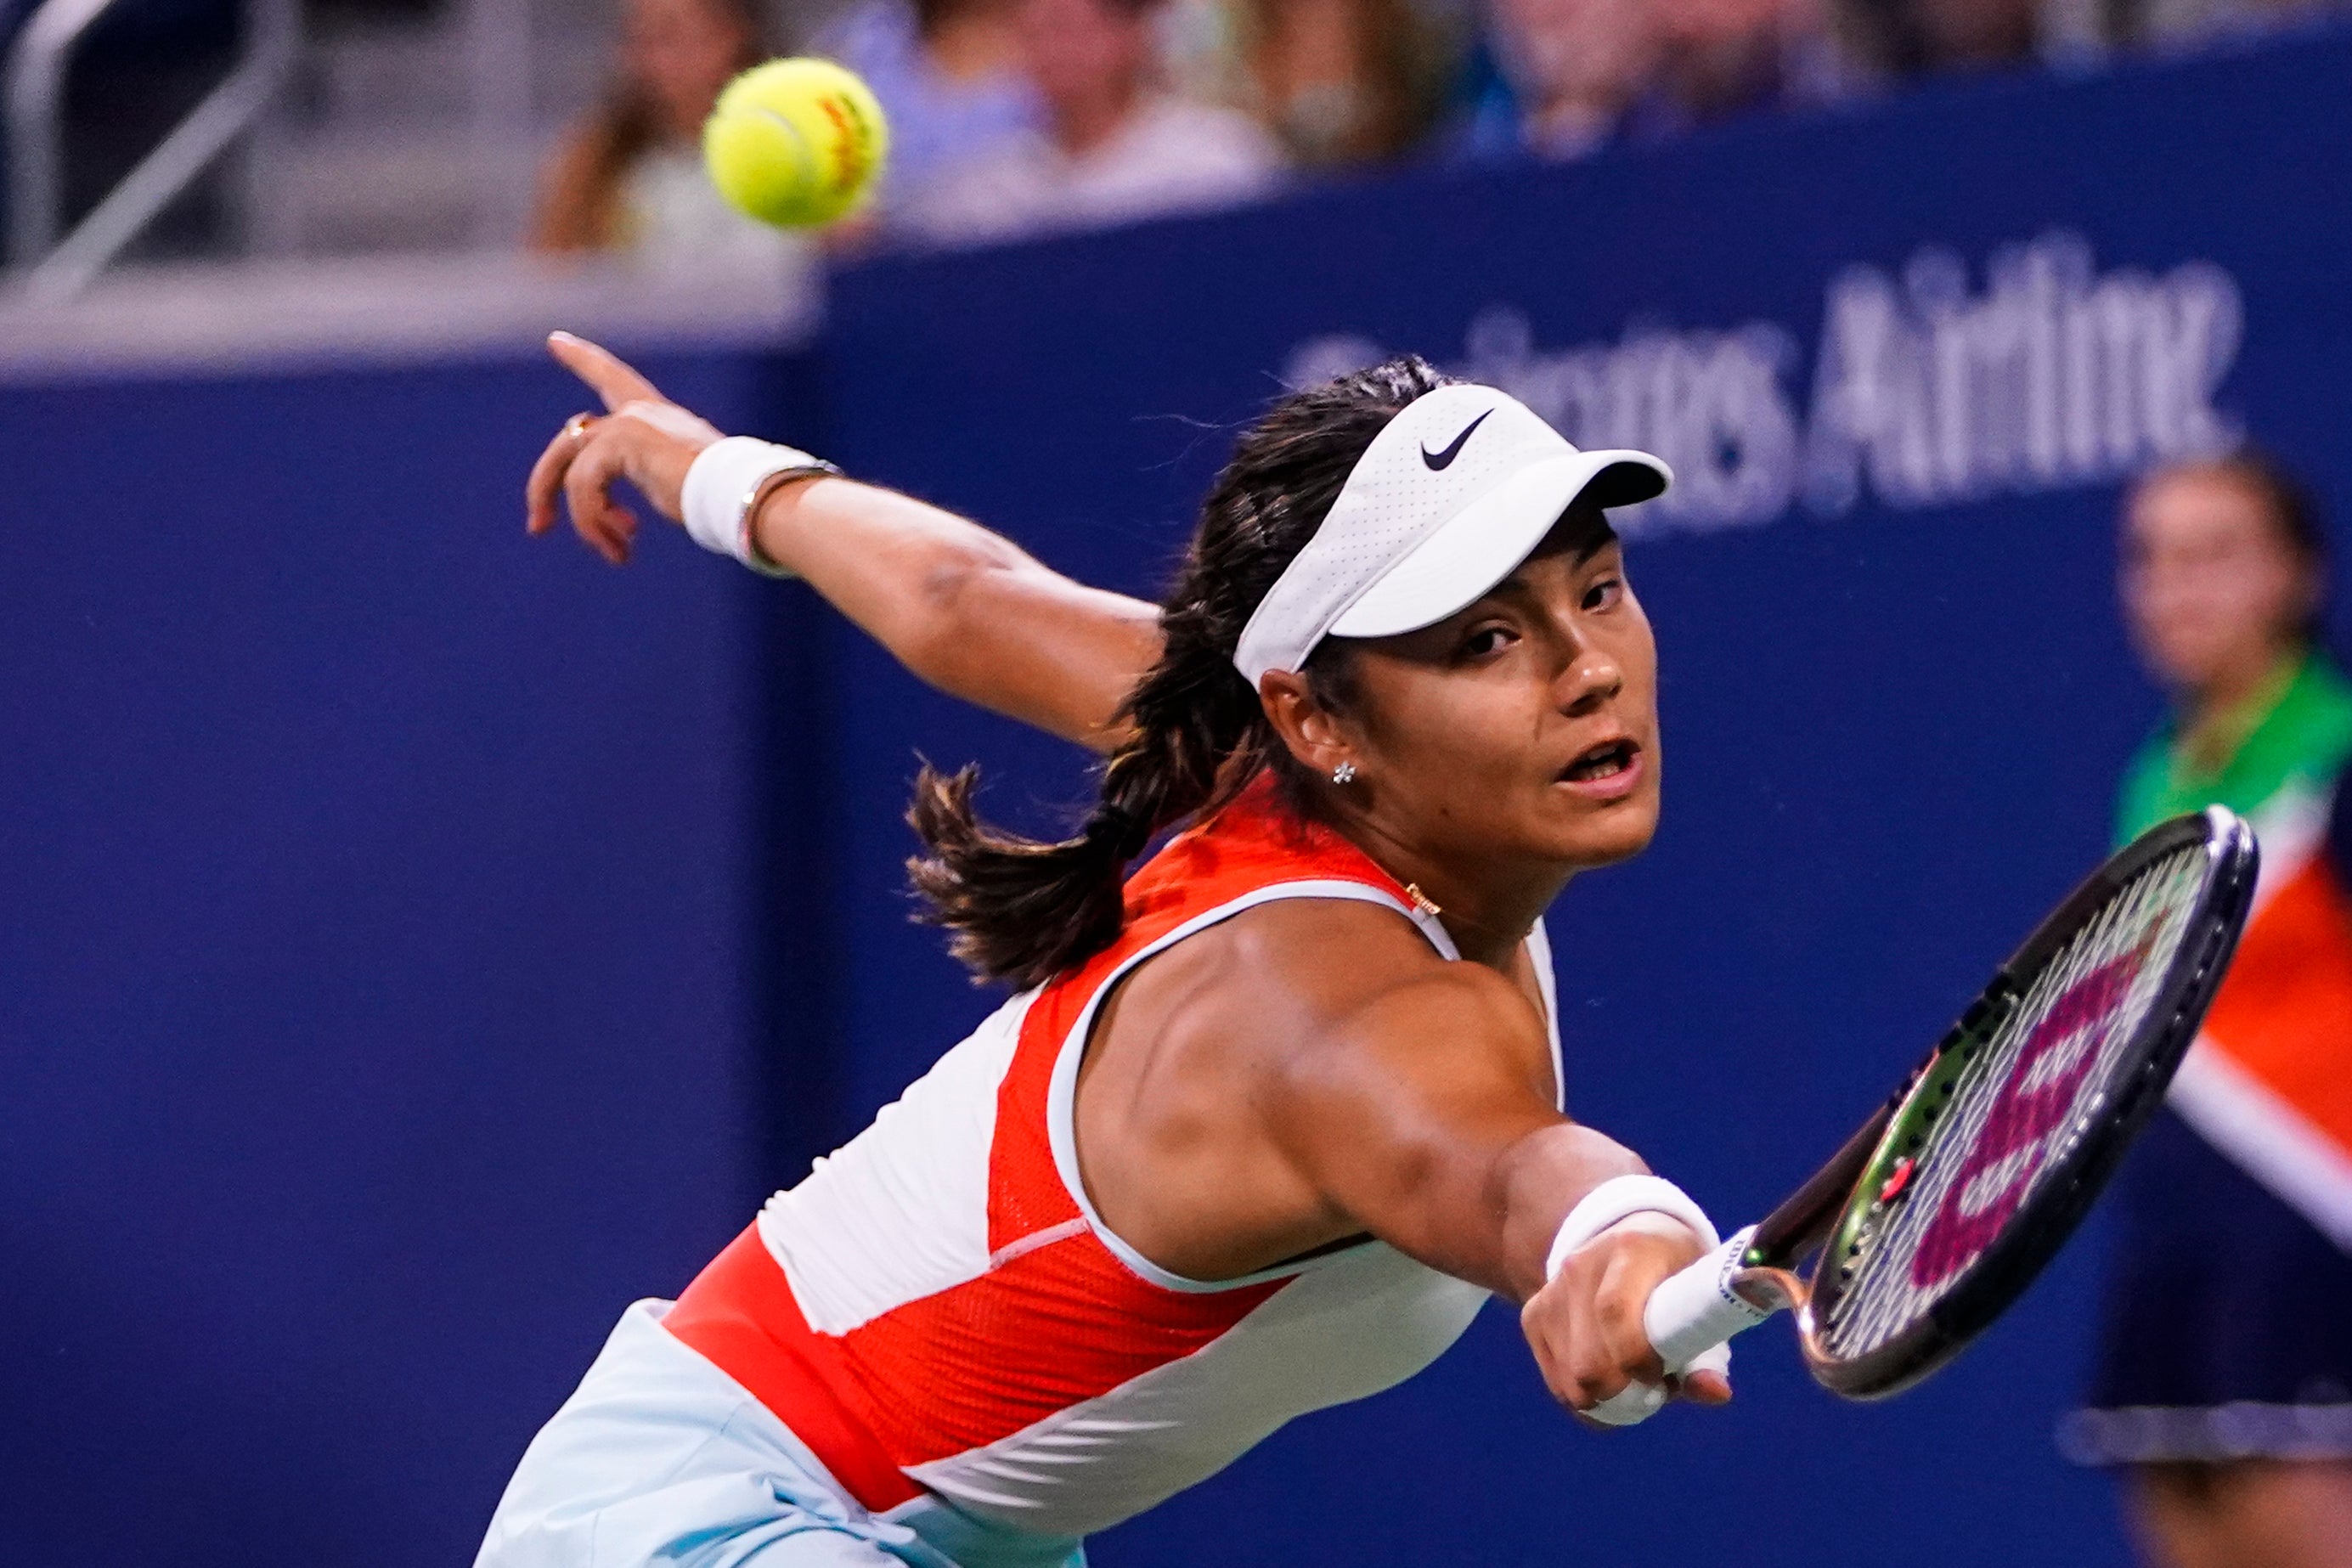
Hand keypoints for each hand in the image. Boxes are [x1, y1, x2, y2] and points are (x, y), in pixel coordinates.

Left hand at [525, 331, 725, 564]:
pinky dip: (595, 521)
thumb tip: (617, 509)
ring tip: (616, 551)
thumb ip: (648, 477)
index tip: (555, 342)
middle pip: (569, 439)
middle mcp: (639, 413)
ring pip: (572, 472)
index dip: (583, 360)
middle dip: (544, 486)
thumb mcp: (678, 481)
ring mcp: (628, 424)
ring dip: (586, 521)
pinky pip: (584, 486)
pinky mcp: (623, 442)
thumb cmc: (728, 497)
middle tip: (536, 527)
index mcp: (658, 416)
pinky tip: (625, 540)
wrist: (743, 493)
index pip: (613, 378)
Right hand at [1520, 1212, 1733, 1424]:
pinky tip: (1611, 1381)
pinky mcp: (1534, 1314)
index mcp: (1631, 1251)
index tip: (1662, 1381)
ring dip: (1607, 1401)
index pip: (1615, 1311)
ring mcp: (1552, 1290)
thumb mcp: (1699, 1300)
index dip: (1636, 1359)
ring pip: (1570, 1380)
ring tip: (1634, 1384)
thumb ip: (1708, 1351)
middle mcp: (1581, 1266)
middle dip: (1625, 1395)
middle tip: (1655, 1392)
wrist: (1625, 1237)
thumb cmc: (1675, 1276)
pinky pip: (1557, 1383)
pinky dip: (1587, 1399)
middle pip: (1589, 1360)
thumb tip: (1715, 1393)